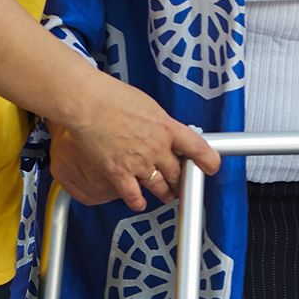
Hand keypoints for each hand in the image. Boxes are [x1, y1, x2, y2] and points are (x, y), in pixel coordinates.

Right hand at [49, 79, 219, 211]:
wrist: (87, 103)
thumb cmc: (110, 97)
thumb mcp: (146, 105)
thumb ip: (159, 122)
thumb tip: (163, 130)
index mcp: (166, 127)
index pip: (197, 148)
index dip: (208, 161)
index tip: (211, 167)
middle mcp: (157, 147)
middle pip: (178, 172)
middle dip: (181, 180)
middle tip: (181, 183)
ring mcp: (139, 163)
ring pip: (160, 187)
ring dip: (164, 193)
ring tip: (165, 195)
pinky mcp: (119, 174)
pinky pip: (134, 196)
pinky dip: (138, 202)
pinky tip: (139, 202)